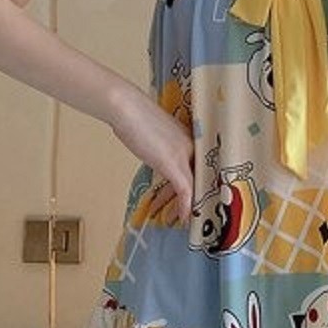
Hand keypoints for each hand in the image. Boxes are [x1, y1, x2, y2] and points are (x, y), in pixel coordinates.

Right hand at [109, 86, 194, 226]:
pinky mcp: (173, 163)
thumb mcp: (156, 137)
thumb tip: (159, 160)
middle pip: (201, 179)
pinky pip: (185, 190)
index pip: (200, 168)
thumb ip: (164, 150)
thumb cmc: (136, 118)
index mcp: (191, 139)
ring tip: (186, 220)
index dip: (199, 187)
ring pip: (195, 186)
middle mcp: (193, 147)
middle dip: (197, 200)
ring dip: (189, 206)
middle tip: (192, 216)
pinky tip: (182, 217)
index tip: (194, 201)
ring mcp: (185, 155)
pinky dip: (185, 206)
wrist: (127, 107)